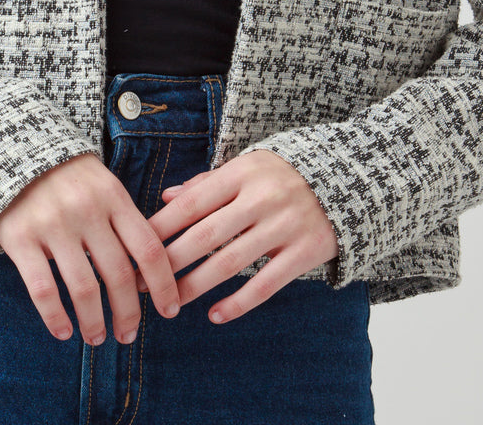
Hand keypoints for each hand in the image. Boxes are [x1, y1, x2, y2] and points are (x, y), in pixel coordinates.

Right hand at [0, 153, 181, 345]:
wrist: (12, 148)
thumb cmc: (67, 175)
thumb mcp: (102, 184)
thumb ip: (123, 219)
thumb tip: (148, 271)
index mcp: (113, 196)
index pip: (148, 248)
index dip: (164, 284)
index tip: (170, 309)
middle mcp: (87, 210)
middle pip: (119, 274)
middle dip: (128, 313)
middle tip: (127, 334)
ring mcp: (53, 224)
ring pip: (84, 288)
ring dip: (94, 322)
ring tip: (96, 338)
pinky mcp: (20, 237)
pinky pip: (43, 289)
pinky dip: (55, 317)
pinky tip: (63, 332)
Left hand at [138, 150, 338, 322]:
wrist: (346, 179)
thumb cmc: (283, 175)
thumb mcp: (247, 167)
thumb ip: (207, 184)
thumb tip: (165, 199)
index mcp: (242, 173)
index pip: (191, 203)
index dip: (160, 228)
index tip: (136, 249)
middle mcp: (262, 198)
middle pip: (205, 236)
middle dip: (168, 263)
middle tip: (142, 284)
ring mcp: (284, 226)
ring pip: (230, 263)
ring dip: (196, 286)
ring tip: (172, 303)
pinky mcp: (305, 252)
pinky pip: (265, 284)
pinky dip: (238, 304)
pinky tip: (214, 315)